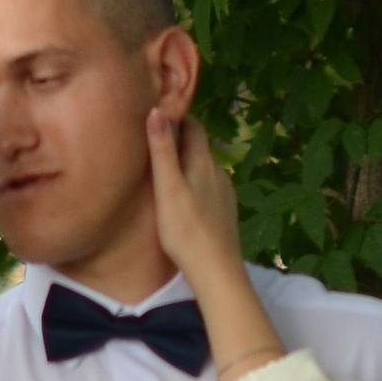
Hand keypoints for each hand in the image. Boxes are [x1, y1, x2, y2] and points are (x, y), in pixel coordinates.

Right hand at [146, 105, 242, 299]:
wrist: (216, 270)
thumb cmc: (186, 230)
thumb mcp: (168, 187)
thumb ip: (162, 150)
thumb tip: (156, 110)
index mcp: (203, 162)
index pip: (193, 126)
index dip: (177, 117)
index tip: (158, 113)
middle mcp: (218, 171)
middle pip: (199, 145)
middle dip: (180, 138)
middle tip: (156, 139)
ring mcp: (224, 192)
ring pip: (204, 166)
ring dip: (187, 162)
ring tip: (166, 168)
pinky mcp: (225, 210)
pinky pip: (209, 186)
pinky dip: (195, 181)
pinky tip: (184, 196)